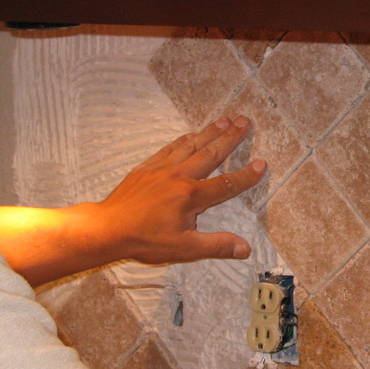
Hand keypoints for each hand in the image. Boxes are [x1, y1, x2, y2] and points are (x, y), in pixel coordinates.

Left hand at [84, 115, 266, 264]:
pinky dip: (182, 140)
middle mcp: (179, 176)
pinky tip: (189, 134)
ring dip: (208, 132)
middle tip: (244, 121)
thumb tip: (244, 248)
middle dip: (230, 137)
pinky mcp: (146, 168)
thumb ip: (216, 246)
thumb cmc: (144, 240)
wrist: (108, 228)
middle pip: (210, 153)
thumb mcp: (184, 248)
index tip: (261, 164)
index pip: (225, 184)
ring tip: (223, 120)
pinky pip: (168, 148)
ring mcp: (161, 169)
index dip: (245, 176)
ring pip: (190, 145)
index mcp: (191, 196)